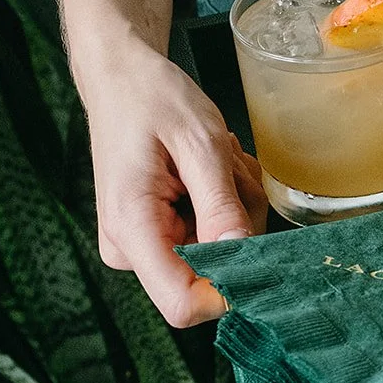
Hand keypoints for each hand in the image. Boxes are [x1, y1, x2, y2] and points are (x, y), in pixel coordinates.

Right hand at [83, 43, 266, 326]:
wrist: (123, 79)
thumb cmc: (155, 101)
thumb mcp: (200, 144)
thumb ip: (220, 206)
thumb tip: (242, 258)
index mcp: (132, 228)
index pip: (182, 303)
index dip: (230, 288)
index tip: (260, 243)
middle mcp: (131, 248)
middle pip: (211, 272)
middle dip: (238, 222)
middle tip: (230, 170)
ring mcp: (143, 243)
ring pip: (219, 250)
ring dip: (235, 204)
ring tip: (218, 160)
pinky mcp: (157, 233)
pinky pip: (211, 234)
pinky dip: (225, 201)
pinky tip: (211, 167)